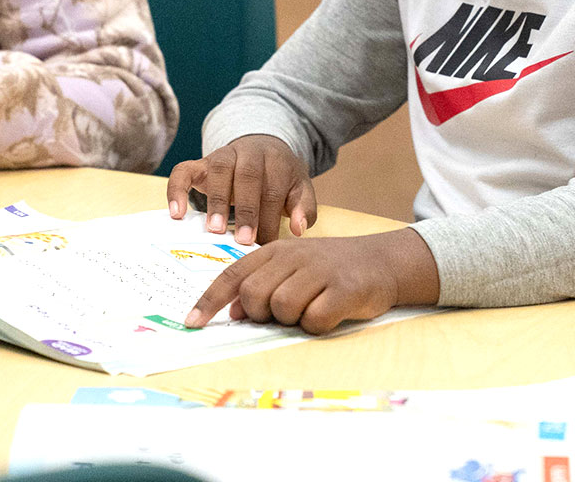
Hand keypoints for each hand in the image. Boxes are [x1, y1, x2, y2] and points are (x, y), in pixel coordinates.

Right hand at [165, 134, 317, 244]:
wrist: (262, 147)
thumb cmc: (280, 177)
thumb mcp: (299, 189)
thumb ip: (303, 207)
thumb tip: (298, 228)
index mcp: (276, 161)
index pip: (273, 190)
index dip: (269, 219)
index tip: (267, 246)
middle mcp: (249, 153)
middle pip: (247, 177)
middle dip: (246, 210)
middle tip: (244, 240)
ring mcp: (222, 156)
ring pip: (219, 171)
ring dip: (216, 200)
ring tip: (214, 230)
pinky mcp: (200, 163)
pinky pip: (183, 171)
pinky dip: (177, 190)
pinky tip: (177, 214)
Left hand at [183, 229, 439, 333]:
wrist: (382, 261)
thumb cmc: (330, 270)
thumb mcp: (293, 268)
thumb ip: (263, 285)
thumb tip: (235, 314)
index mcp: (276, 250)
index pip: (233, 275)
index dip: (210, 300)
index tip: (192, 323)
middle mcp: (294, 256)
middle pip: (253, 295)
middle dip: (262, 313)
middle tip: (285, 311)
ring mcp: (320, 271)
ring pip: (282, 308)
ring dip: (293, 318)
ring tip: (312, 307)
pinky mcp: (344, 289)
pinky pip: (314, 319)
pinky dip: (318, 324)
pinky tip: (330, 312)